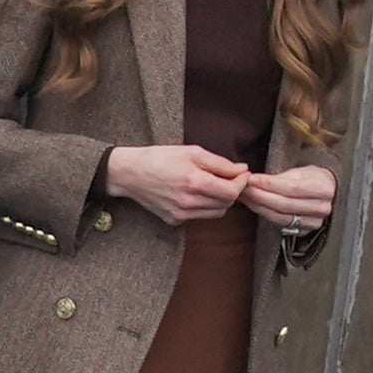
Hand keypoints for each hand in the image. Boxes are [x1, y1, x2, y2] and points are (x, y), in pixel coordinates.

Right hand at [97, 144, 246, 226]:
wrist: (130, 173)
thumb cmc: (160, 158)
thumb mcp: (192, 152)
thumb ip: (220, 163)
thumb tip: (242, 169)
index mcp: (194, 182)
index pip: (231, 192)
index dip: (241, 183)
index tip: (242, 173)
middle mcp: (188, 202)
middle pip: (226, 204)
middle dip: (232, 191)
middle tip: (230, 178)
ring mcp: (180, 214)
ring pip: (216, 213)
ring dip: (220, 200)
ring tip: (214, 185)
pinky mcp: (174, 220)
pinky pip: (199, 216)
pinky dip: (204, 206)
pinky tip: (195, 194)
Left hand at [239, 161, 339, 234]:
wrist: (327, 192)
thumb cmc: (311, 178)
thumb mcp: (300, 171)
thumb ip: (280, 177)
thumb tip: (254, 180)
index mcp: (323, 188)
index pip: (291, 188)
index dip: (269, 184)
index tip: (251, 179)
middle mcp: (321, 208)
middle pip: (284, 205)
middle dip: (260, 196)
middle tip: (244, 188)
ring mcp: (314, 222)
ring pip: (280, 217)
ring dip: (258, 207)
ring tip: (245, 196)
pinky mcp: (304, 232)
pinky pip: (279, 225)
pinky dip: (264, 215)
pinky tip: (254, 206)